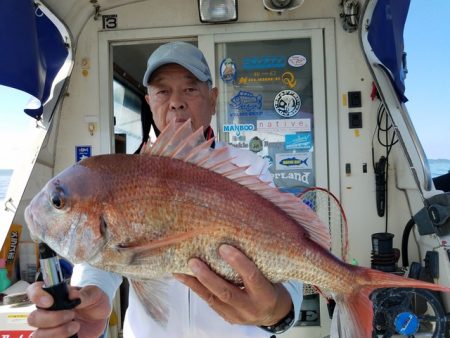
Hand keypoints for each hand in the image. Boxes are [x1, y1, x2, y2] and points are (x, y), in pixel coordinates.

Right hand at [27, 282, 110, 337]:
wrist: (100, 316)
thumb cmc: (94, 301)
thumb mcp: (94, 294)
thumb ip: (84, 294)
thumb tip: (72, 294)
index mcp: (53, 295)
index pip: (34, 291)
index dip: (37, 296)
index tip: (49, 301)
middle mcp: (47, 311)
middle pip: (33, 318)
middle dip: (52, 318)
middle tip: (72, 315)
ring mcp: (49, 327)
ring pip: (38, 335)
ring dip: (57, 332)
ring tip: (76, 326)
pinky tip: (73, 335)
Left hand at [173, 244, 291, 325]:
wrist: (274, 314)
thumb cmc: (272, 286)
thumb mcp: (270, 275)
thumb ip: (256, 263)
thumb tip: (233, 237)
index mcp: (265, 294)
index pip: (252, 277)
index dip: (237, 262)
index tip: (223, 247)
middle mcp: (251, 307)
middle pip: (226, 292)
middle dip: (208, 276)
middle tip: (193, 261)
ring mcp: (237, 315)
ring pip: (213, 299)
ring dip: (195, 283)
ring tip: (180, 270)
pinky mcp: (227, 317)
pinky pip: (209, 302)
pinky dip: (195, 289)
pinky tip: (183, 278)